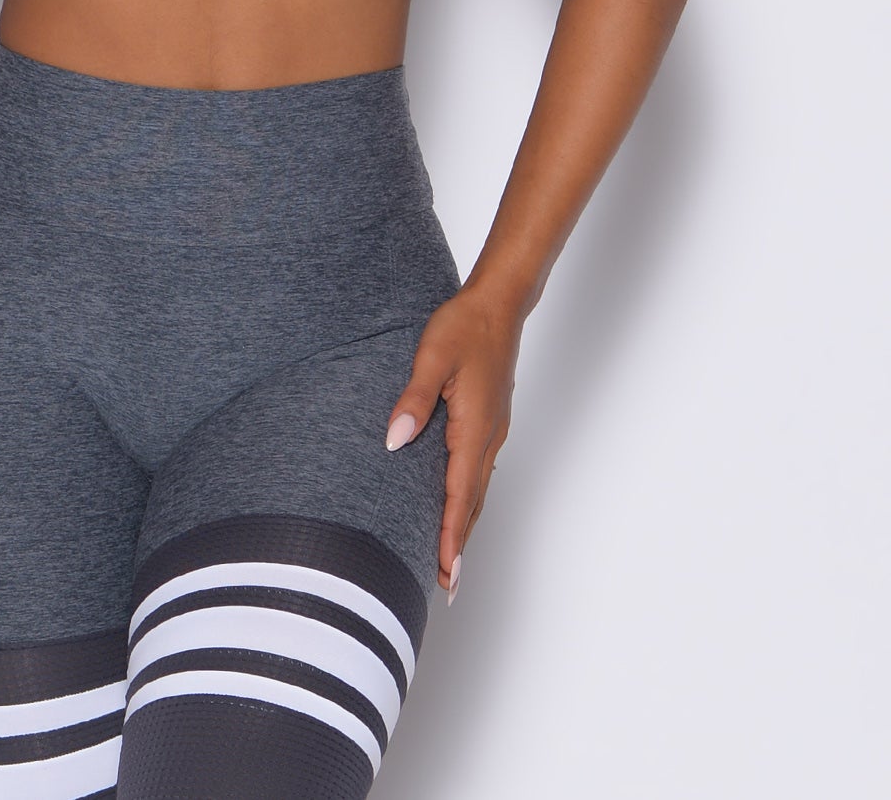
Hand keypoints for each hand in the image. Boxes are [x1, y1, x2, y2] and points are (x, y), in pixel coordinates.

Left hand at [383, 281, 524, 602]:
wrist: (497, 305)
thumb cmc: (463, 327)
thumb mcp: (431, 357)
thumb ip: (412, 399)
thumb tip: (394, 441)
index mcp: (474, 427)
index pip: (459, 495)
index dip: (450, 537)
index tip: (447, 574)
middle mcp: (487, 437)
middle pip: (473, 503)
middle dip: (459, 546)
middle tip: (448, 587)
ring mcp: (492, 431)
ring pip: (477, 490)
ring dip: (464, 525)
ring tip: (450, 561)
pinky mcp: (489, 422)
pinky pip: (478, 472)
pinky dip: (468, 499)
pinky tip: (457, 505)